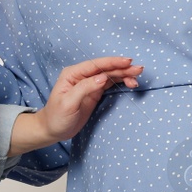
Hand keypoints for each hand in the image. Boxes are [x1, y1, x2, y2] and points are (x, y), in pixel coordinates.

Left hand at [9, 57, 142, 155]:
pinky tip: (130, 83)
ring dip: (124, 75)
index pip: (96, 65)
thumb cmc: (57, 117)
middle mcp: (82, 75)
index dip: (112, 62)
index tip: (127, 62)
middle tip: (139, 70)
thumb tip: (103, 78)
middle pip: (106, 68)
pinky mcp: (95, 92)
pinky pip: (111, 84)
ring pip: (110, 75)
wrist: (53, 129)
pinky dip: (121, 82)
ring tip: (137, 77)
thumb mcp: (68, 103)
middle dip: (123, 68)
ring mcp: (90, 83)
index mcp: (73, 74)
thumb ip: (85, 88)